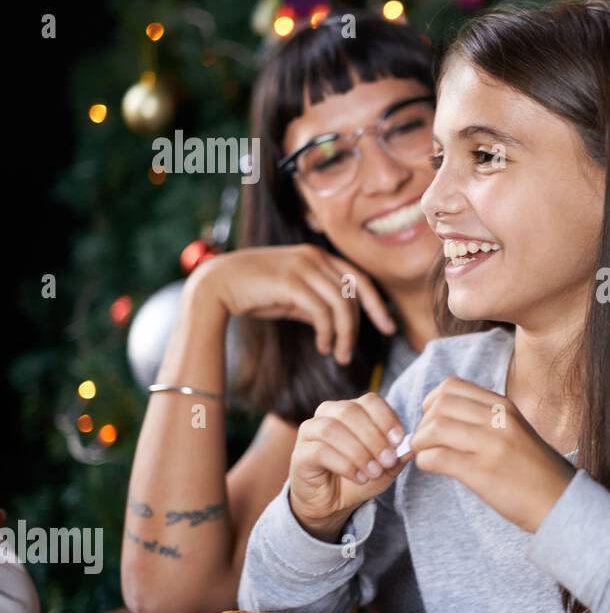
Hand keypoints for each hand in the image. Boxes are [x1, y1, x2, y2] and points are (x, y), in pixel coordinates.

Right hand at [190, 245, 395, 364]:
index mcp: (319, 257)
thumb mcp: (293, 297)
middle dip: (358, 328)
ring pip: (341, 306)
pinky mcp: (291, 281)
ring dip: (344, 335)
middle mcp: (316, 257)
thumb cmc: (254, 292)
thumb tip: (338, 324)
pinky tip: (322, 346)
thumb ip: (317, 303)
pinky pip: (322, 312)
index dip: (378, 305)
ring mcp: (304, 266)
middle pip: (353, 296)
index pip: (360, 280)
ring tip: (337, 355)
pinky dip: (328, 333)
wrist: (216, 284)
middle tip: (349, 354)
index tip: (389, 327)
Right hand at [288, 393, 412, 541]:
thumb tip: (412, 444)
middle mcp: (328, 414)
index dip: (386, 418)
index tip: (400, 440)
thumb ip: (399, 454)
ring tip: (374, 471)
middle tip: (388, 460)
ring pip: (332, 429)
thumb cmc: (360, 477)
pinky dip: (345, 465)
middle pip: (351, 411)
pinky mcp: (300, 453)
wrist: (333, 503)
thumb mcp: (386, 467)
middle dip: (374, 437)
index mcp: (352, 410)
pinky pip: (320, 451)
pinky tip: (359, 478)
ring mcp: (310, 431)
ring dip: (359, 451)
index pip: (370, 400)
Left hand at [409, 377, 575, 532]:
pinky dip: (425, 461)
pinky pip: (438, 457)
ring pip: (435, 428)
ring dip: (420, 442)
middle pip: (439, 405)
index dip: (432, 402)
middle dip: (422, 422)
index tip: (432, 420)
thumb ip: (487, 419)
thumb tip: (443, 418)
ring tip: (425, 454)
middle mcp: (498, 420)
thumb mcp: (516, 430)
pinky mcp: (482, 473)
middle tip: (425, 441)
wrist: (560, 501)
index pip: (452, 386)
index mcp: (505, 407)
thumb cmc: (536, 470)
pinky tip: (432, 467)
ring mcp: (491, 446)